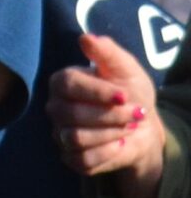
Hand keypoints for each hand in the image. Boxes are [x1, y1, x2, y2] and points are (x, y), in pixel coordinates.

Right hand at [46, 32, 163, 181]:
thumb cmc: (131, 93)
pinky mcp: (70, 157)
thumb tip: (85, 37)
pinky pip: (82, 160)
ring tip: (128, 127)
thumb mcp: (126, 69)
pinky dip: (107, 153)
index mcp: (63, 82)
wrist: (142, 126)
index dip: (96, 91)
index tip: (124, 95)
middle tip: (135, 113)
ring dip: (111, 134)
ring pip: (75, 138)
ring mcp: (60, 134)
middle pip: (71, 114)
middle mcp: (55, 108)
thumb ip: (107, 52)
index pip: (67, 84)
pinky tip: (119, 144)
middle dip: (111, 116)